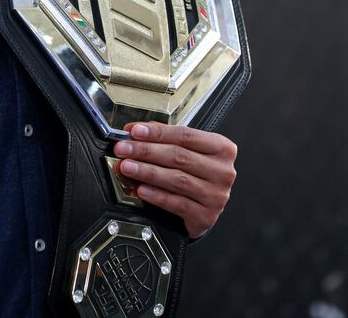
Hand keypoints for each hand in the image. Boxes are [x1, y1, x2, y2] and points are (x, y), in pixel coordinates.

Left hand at [113, 122, 237, 238]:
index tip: (135, 131)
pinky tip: (141, 189)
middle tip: (124, 149)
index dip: (158, 133)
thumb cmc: (196, 174)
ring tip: (127, 167)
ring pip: (177, 179)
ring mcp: (216, 194)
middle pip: (179, 157)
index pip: (185, 135)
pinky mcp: (206, 215)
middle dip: (147, 151)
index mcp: (221, 148)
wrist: (206, 207)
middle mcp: (222, 171)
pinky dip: (156, 195)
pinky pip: (177, 203)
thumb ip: (165, 141)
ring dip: (147, 172)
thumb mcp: (189, 152)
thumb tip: (135, 132)